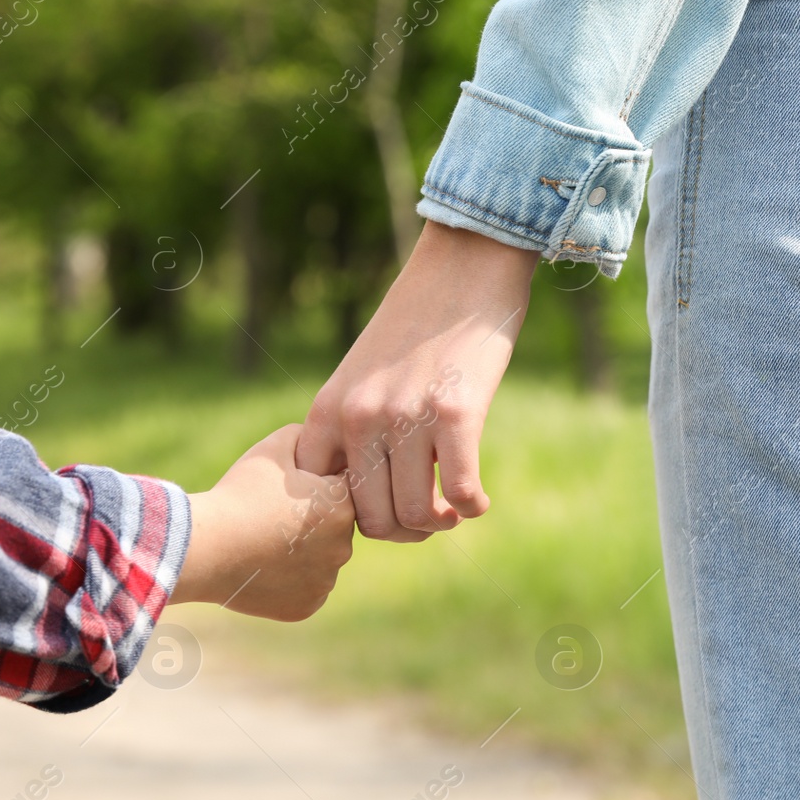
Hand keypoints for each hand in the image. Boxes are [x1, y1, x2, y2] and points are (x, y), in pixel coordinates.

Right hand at [170, 424, 354, 621]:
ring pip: (322, 557)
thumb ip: (310, 436)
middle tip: (273, 515)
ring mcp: (325, 580)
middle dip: (314, 518)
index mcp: (342, 506)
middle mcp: (343, 547)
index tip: (291, 488)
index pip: (345, 487)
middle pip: (336, 525)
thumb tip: (330, 439)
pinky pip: (307, 586)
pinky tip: (265, 566)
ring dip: (304, 550)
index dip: (319, 482)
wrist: (204, 547)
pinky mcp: (308, 605)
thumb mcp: (273, 448)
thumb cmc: (238, 494)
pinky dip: (291, 578)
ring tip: (265, 540)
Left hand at [296, 221, 536, 540]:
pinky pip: (460, 494)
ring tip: (452, 510)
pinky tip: (477, 500)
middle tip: (428, 517)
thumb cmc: (415, 327)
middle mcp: (360, 418)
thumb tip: (365, 496)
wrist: (461, 268)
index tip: (385, 506)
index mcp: (328, 411)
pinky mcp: (456, 414)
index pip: (321, 500)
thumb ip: (353, 429)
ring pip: (415, 515)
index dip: (355, 517)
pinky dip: (472, 507)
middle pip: (372, 519)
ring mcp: (406, 417)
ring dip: (439, 523)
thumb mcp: (361, 376)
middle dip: (404, 531)